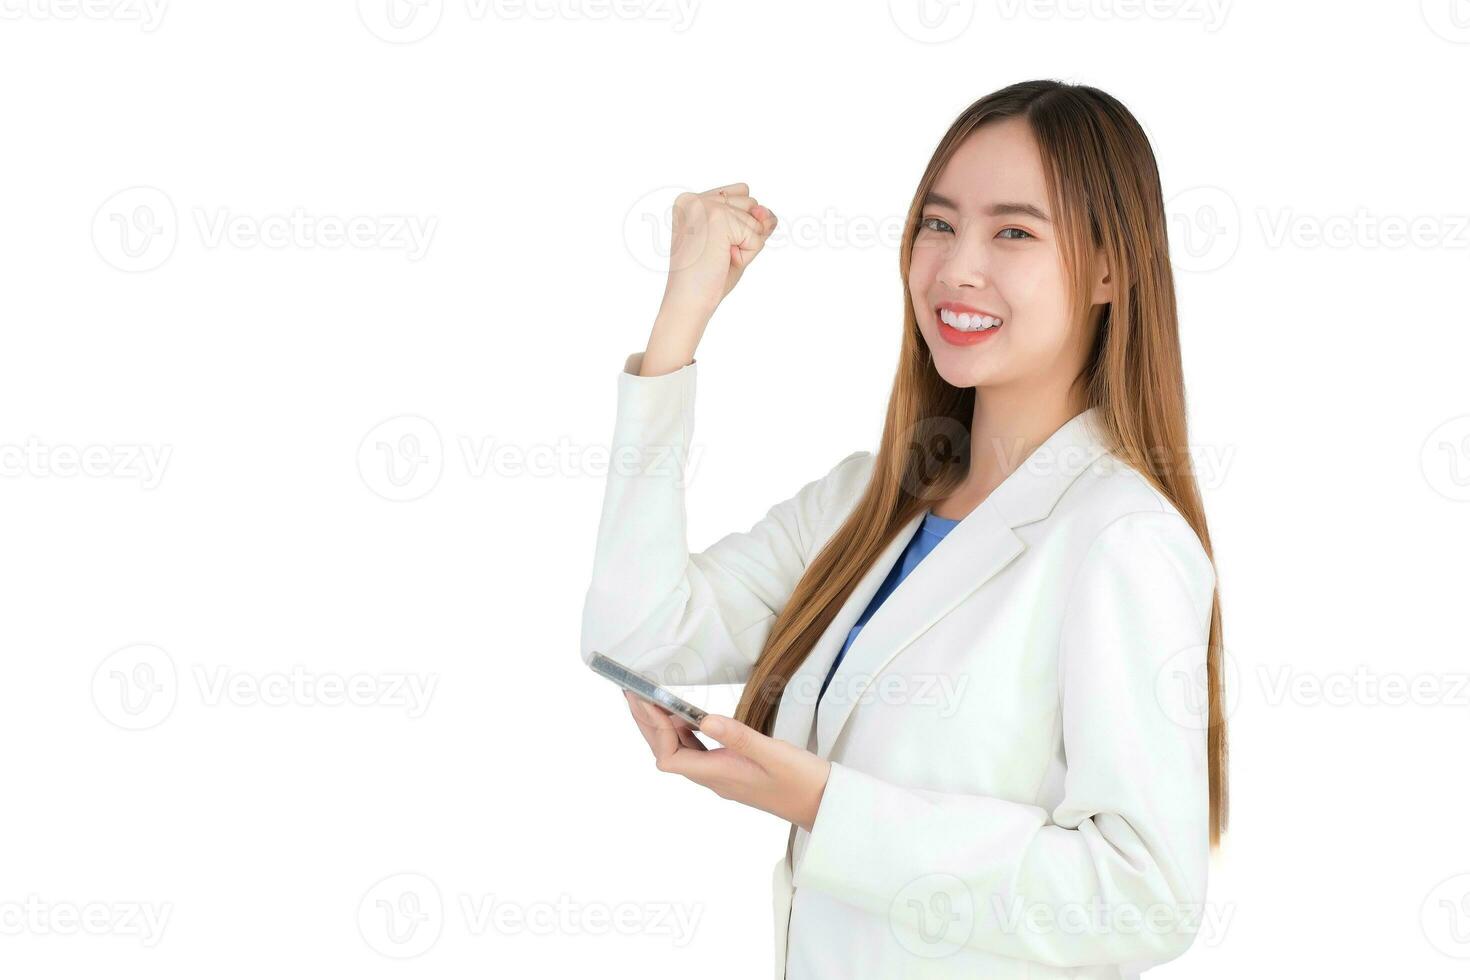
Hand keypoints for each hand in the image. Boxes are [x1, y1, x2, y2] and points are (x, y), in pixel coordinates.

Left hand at [623, 690, 829, 831]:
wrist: (824, 805)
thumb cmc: (801, 781)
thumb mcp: (773, 753)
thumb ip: (738, 736)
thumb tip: (703, 719)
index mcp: (718, 775)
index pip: (669, 755)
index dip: (653, 728)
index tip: (644, 699)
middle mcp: (714, 778)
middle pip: (668, 753)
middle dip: (647, 725)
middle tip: (632, 694)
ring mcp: (722, 776)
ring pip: (681, 752)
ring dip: (663, 728)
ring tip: (653, 701)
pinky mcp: (733, 771)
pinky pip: (698, 752)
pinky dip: (686, 733)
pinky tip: (690, 719)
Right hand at [660, 182, 778, 319]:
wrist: (688, 302)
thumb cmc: (707, 277)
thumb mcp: (735, 243)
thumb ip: (755, 221)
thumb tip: (767, 212)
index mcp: (691, 201)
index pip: (741, 193)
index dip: (739, 224)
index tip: (712, 245)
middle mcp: (695, 198)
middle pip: (751, 203)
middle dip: (743, 233)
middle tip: (715, 254)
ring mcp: (705, 206)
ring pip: (756, 219)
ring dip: (745, 245)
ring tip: (717, 258)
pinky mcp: (718, 218)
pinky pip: (756, 236)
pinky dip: (746, 255)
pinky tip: (722, 261)